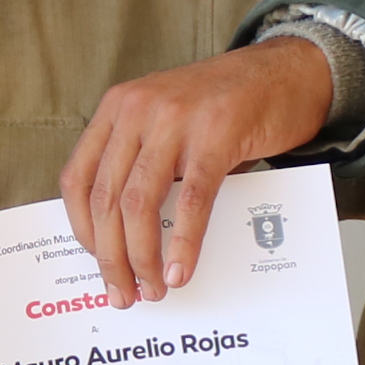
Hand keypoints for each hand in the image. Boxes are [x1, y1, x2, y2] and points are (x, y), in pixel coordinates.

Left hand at [58, 36, 334, 307]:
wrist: (287, 70)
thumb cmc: (227, 104)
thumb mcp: (169, 121)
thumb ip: (144, 161)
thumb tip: (126, 236)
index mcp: (118, 108)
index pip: (78, 178)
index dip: (81, 229)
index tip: (96, 263)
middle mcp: (139, 109)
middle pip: (107, 197)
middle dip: (111, 256)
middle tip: (123, 294)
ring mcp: (176, 119)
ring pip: (140, 202)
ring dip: (141, 256)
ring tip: (152, 289)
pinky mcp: (217, 134)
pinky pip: (192, 199)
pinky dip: (184, 243)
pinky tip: (181, 270)